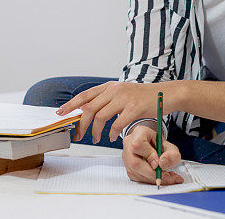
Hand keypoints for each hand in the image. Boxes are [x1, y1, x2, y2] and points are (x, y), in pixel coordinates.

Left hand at [56, 81, 171, 142]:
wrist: (164, 95)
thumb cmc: (142, 97)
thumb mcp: (122, 93)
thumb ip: (106, 99)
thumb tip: (87, 110)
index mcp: (109, 86)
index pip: (85, 95)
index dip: (71, 105)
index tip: (60, 113)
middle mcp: (115, 90)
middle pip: (90, 108)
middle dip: (81, 124)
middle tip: (79, 135)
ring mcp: (124, 98)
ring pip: (100, 117)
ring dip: (96, 131)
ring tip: (96, 139)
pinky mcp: (134, 108)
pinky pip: (116, 124)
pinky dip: (110, 133)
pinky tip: (110, 137)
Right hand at [122, 125, 183, 185]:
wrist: (152, 146)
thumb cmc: (159, 144)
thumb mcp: (170, 146)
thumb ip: (171, 154)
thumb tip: (163, 163)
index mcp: (139, 133)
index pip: (137, 145)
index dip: (148, 156)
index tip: (159, 163)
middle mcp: (129, 144)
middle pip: (134, 163)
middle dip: (152, 173)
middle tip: (166, 175)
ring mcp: (126, 157)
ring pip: (136, 173)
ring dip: (153, 178)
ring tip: (166, 177)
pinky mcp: (128, 168)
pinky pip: (137, 178)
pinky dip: (150, 180)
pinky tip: (159, 177)